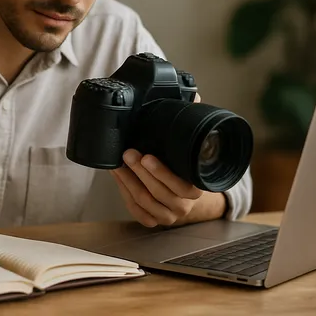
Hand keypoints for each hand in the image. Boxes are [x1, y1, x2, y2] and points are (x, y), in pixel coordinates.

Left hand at [111, 91, 208, 227]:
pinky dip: (126, 194)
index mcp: (196, 187)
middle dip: (140, 172)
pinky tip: (119, 177)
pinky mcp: (154, 219)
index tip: (147, 156)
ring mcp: (169, 215)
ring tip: (118, 163)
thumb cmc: (185, 163)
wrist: (187, 191)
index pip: (181, 185)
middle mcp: (184, 204)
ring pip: (145, 202)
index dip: (162, 172)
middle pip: (159, 193)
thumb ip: (192, 120)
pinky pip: (138, 212)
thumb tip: (194, 96)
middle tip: (127, 153)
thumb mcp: (191, 143)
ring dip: (129, 182)